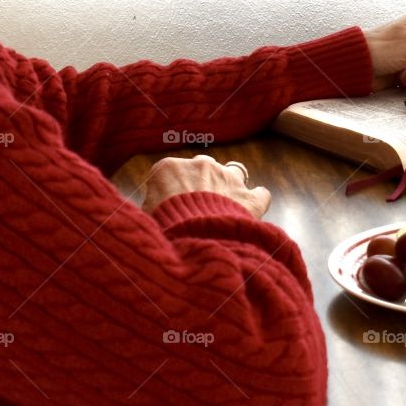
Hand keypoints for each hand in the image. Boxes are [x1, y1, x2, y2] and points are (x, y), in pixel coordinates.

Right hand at [141, 155, 270, 218]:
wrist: (193, 239)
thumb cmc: (162, 228)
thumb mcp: (144, 215)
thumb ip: (151, 206)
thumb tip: (150, 212)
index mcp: (170, 168)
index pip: (171, 172)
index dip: (172, 189)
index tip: (171, 205)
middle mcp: (201, 166)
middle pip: (203, 169)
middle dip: (202, 185)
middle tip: (197, 208)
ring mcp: (228, 179)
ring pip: (234, 172)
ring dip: (230, 185)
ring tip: (226, 204)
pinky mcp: (249, 198)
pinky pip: (260, 194)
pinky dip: (257, 200)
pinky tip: (253, 208)